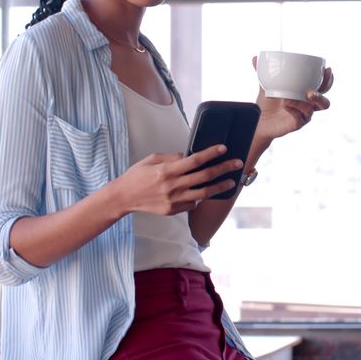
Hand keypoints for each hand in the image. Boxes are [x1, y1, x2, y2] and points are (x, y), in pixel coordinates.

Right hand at [112, 144, 240, 215]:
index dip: (211, 154)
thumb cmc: (136, 176)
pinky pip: (192, 204)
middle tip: (237, 164)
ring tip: (231, 182)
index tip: (223, 149)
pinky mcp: (173, 210)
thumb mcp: (151, 159)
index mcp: (167, 170)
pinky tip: (205, 192)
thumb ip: (171, 157)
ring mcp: (174, 200)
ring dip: (220, 187)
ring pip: (203, 193)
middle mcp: (173, 185)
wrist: (123, 198)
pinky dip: (200, 198)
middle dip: (223, 169)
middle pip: (204, 176)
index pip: (195, 160)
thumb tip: (187, 155)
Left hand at [251, 56, 333, 141]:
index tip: (327, 69)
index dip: (328, 79)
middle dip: (321, 95)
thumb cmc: (267, 103)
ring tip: (288, 99)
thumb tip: (255, 57)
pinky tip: (284, 106)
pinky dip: (292, 110)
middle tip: (310, 91)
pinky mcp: (297, 124)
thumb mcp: (265, 85)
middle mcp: (308, 106)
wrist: (258, 120)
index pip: (323, 87)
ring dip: (302, 103)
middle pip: (324, 102)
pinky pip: (299, 118)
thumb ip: (263, 72)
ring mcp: (303, 116)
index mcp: (306, 93)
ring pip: (312, 110)